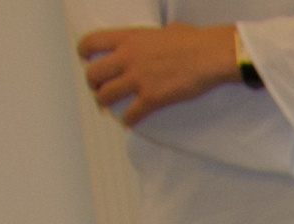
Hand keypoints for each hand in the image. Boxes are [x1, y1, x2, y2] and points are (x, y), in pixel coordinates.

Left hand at [78, 23, 241, 123]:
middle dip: (91, 82)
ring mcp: (138, 79)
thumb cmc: (194, 40)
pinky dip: (128, 121)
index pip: (92, 42)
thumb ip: (153, 37)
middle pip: (93, 73)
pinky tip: (128, 123)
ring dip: (103, 102)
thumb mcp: (166, 30)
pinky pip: (131, 114)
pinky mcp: (152, 98)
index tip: (85, 59)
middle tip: (97, 87)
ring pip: (105, 95)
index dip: (83, 51)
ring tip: (106, 106)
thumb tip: (160, 39)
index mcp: (129, 38)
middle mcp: (127, 58)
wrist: (210, 56)